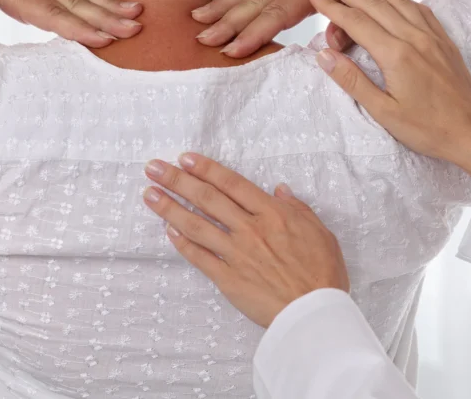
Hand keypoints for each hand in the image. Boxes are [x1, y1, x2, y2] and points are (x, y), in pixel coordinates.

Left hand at [142, 154, 349, 327]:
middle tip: (154, 168)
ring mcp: (236, 254)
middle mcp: (250, 229)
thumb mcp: (319, 232)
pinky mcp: (228, 279)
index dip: (206, 169)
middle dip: (178, 181)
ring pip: (197, 225)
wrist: (315, 312)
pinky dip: (182, 243)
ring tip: (149, 194)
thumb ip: (298, 209)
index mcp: (273, 214)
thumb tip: (279, 190)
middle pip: (208, 199)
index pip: (232, 184)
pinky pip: (200, 258)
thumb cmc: (322, 273)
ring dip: (170, 208)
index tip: (185, 158)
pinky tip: (167, 231)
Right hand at [190, 0, 420, 58]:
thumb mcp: (378, 5)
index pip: (276, 13)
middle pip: (256, 0)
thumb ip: (351, 28)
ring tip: (199, 15)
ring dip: (225, 2)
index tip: (229, 49)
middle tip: (199, 38)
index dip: (252, 33)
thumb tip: (327, 45)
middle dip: (226, 19)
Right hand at [310, 0, 470, 183]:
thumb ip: (353, 81)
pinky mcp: (443, 39)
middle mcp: (414, 37)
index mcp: (396, 55)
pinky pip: (418, 8)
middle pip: (374, 2)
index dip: (332, 6)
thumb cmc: (428, 129)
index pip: (356, 22)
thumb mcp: (384, 112)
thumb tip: (324, 55)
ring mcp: (431, 36)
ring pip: (396, 0)